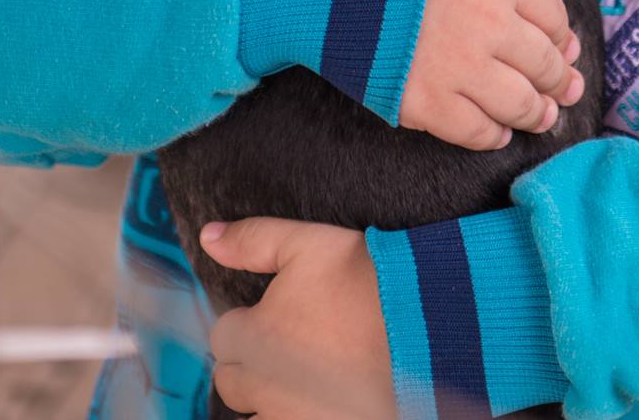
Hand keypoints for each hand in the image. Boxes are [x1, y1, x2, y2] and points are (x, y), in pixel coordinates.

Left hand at [202, 218, 395, 419]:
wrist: (429, 331)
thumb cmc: (371, 284)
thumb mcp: (309, 244)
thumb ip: (253, 241)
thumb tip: (209, 236)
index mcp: (254, 336)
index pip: (224, 337)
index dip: (249, 323)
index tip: (277, 317)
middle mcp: (263, 384)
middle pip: (232, 381)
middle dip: (252, 364)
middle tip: (293, 347)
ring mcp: (288, 416)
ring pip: (254, 415)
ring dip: (268, 399)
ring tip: (304, 378)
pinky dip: (295, 414)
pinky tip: (318, 398)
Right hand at [401, 0, 584, 150]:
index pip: (553, 17)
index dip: (561, 35)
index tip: (563, 47)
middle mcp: (490, 29)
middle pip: (543, 65)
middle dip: (558, 80)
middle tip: (565, 90)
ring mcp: (460, 70)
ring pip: (518, 104)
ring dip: (536, 114)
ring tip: (542, 117)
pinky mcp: (427, 103)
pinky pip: (475, 131)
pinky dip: (493, 136)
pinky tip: (497, 132)